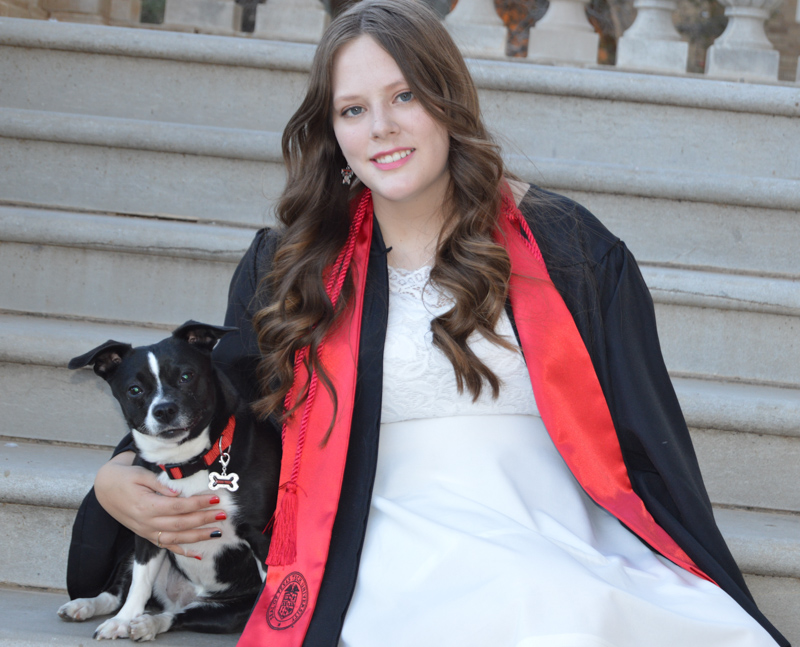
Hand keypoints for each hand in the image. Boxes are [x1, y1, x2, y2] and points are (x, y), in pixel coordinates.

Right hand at [94, 452, 225, 558]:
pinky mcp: (147, 535)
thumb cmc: (125, 478)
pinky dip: (182, 552)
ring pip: (176, 538)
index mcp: (146, 505)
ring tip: (217, 532)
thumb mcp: (141, 474)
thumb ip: (159, 484)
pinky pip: (166, 546)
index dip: (198, 503)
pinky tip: (198, 555)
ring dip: (198, 536)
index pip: (178, 506)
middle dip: (204, 519)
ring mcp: (147, 531)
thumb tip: (177, 493)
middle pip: (181, 523)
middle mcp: (147, 522)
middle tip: (223, 514)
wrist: (105, 488)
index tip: (215, 498)